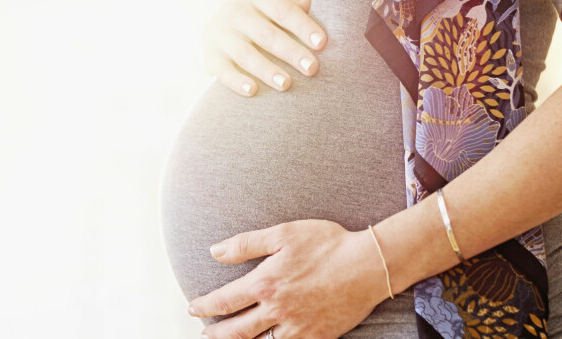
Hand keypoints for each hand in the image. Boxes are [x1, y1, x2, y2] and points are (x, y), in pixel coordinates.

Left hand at [187, 219, 388, 338]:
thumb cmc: (326, 244)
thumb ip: (245, 244)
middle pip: (235, 331)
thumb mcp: (282, 234)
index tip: (193, 307)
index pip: (224, 301)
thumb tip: (214, 251)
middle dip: (215, 334)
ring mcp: (296, 328)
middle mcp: (276, 310)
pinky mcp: (315, 337)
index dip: (204, 306)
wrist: (368, 265)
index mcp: (264, 283)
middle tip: (202, 333)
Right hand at [200, 0, 327, 95]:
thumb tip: (308, 5)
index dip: (303, 27)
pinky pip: (223, 70)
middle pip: (266, 34)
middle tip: (311, 68)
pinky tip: (253, 91)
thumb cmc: (261, 13)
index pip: (283, 10)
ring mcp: (220, 34)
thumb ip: (293, 1)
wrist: (220, 25)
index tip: (322, 44)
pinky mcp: (210, 56)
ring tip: (286, 84)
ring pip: (246, 54)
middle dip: (290, 52)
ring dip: (267, 70)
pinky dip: (236, 81)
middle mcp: (235, 11)